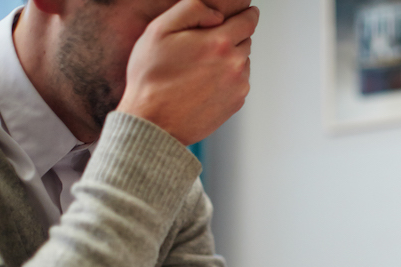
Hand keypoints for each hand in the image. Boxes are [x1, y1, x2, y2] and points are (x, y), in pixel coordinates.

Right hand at [117, 0, 259, 145]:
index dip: (248, 14)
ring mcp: (238, 87)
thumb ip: (191, 9)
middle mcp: (235, 65)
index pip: (248, 20)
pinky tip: (203, 83)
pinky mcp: (236, 104)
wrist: (155, 122)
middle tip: (205, 45)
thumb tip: (217, 14)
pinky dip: (227, 79)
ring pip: (242, 62)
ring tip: (199, 68)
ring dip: (228, 59)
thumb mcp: (160, 29)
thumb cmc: (152, 77)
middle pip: (245, 41)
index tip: (248, 12)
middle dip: (230, 37)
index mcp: (220, 43)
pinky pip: (238, 83)